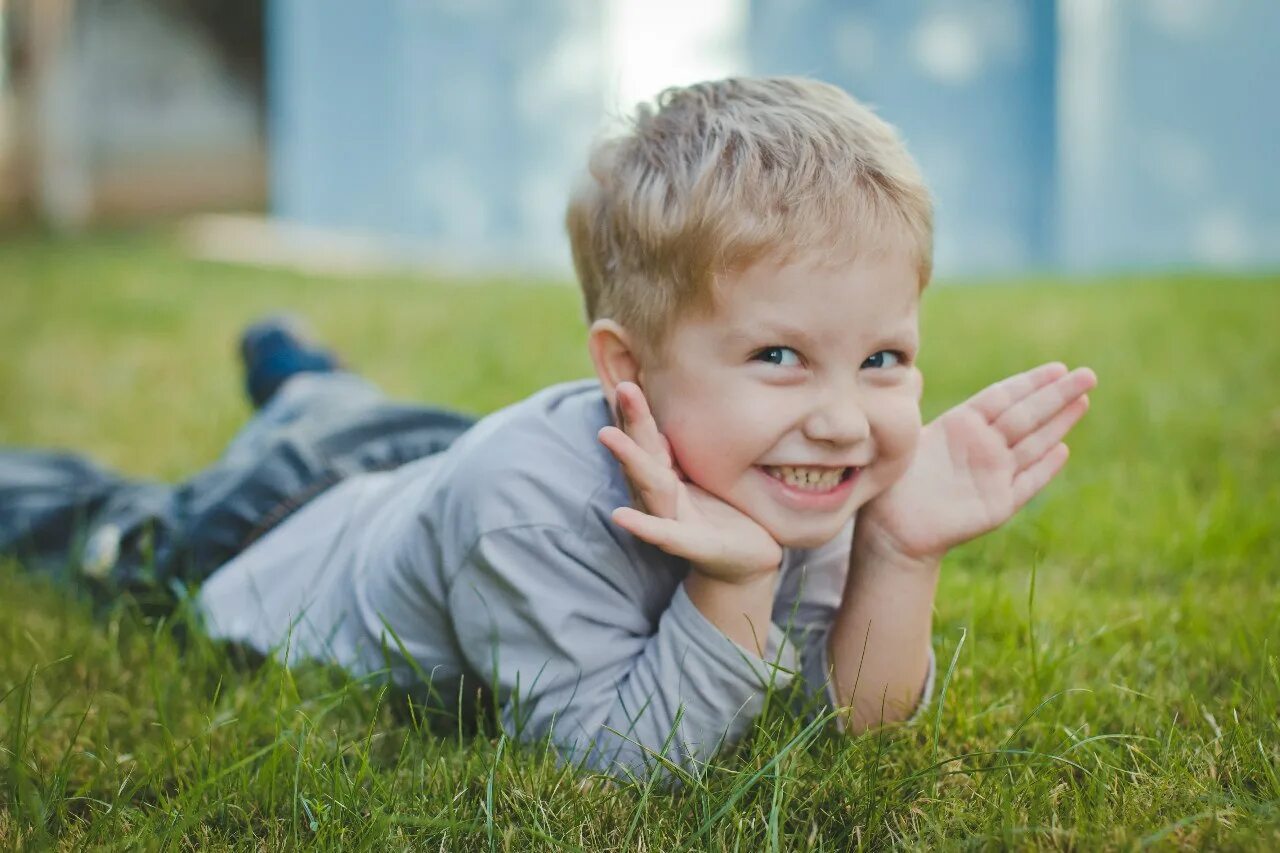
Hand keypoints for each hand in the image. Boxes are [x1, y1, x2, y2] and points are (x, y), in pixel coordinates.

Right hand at [598, 382, 782, 582]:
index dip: (638, 410)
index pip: (650, 438)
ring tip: (608, 435)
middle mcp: (664, 496)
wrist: (746, 565)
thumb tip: (674, 414)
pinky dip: (643, 526)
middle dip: (632, 421)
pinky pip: (665, 535)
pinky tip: (619, 516)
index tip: (628, 377)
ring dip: (630, 459)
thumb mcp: (709, 476)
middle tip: (623, 387)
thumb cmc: (727, 516)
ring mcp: (674, 520)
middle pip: (645, 453)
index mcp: (669, 477)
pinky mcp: (692, 546)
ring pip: (650, 486)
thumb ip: (687, 451)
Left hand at [859, 362, 1096, 561]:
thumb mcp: (906, 438)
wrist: (891, 528)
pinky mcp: (997, 505)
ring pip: (1033, 444)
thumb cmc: (893, 480)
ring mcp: (993, 475)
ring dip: (1058, 424)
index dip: (1030, 382)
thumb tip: (912, 372)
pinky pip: (1026, 483)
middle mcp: (983, 446)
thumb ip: (915, 405)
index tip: (1058, 367)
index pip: (1002, 397)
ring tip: (1082, 401)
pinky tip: (1062, 450)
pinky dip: (1044, 468)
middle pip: (1025, 415)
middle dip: (1056, 395)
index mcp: (961, 425)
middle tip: (1087, 375)